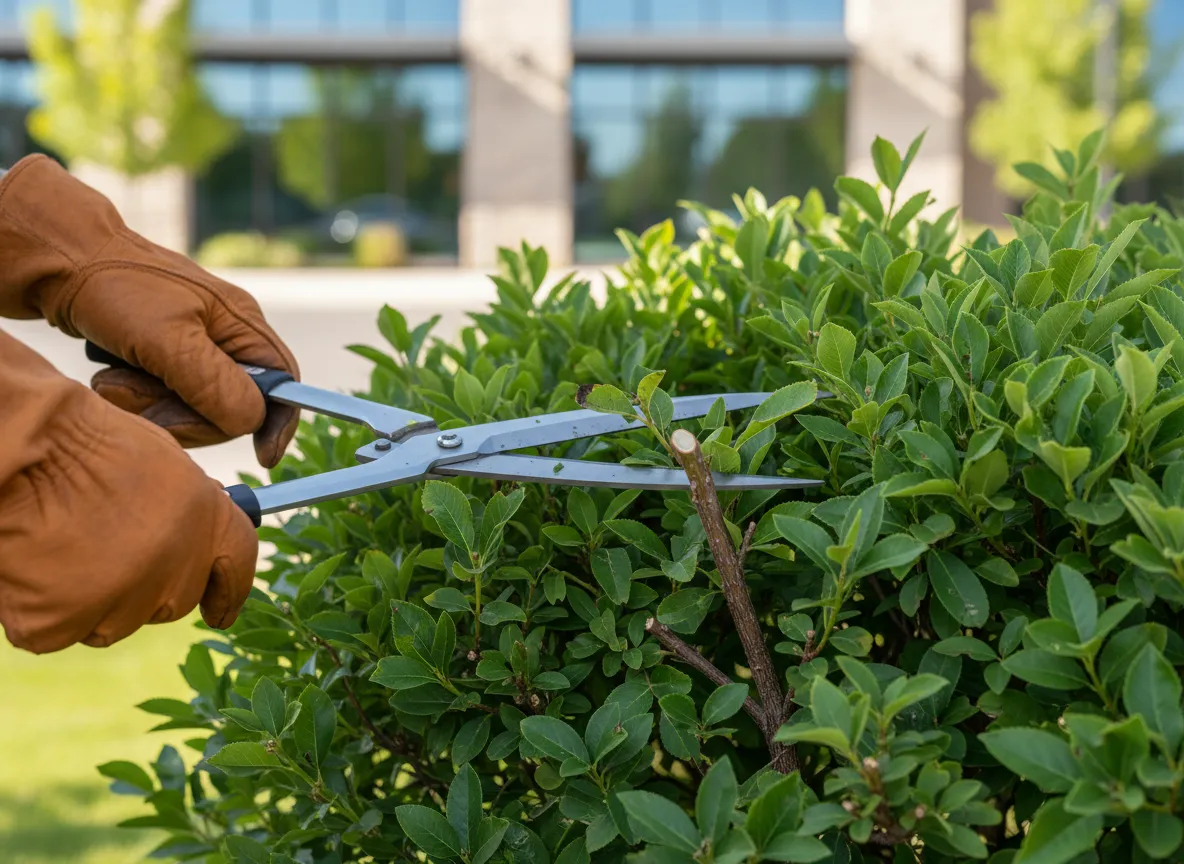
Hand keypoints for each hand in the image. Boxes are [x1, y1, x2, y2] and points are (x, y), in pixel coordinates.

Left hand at [0, 155, 298, 467]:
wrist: (58, 260)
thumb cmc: (115, 286)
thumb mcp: (166, 337)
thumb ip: (213, 382)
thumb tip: (251, 420)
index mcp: (241, 325)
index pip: (283, 384)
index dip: (279, 423)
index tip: (263, 458)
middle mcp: (224, 339)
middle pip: (231, 409)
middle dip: (185, 415)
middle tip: (140, 398)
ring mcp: (193, 349)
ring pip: (192, 410)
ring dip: (151, 406)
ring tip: (115, 378)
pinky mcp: (162, 359)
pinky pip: (163, 402)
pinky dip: (134, 396)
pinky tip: (113, 372)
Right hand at [0, 333, 257, 653]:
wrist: (19, 447)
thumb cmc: (81, 443)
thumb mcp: (162, 462)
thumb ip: (188, 510)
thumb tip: (192, 538)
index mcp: (206, 518)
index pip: (238, 567)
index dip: (229, 593)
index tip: (220, 611)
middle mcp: (175, 564)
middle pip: (172, 602)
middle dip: (145, 587)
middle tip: (103, 550)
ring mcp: (121, 599)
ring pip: (114, 622)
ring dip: (91, 600)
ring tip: (61, 547)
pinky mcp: (61, 622)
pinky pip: (57, 631)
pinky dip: (42, 610)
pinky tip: (32, 567)